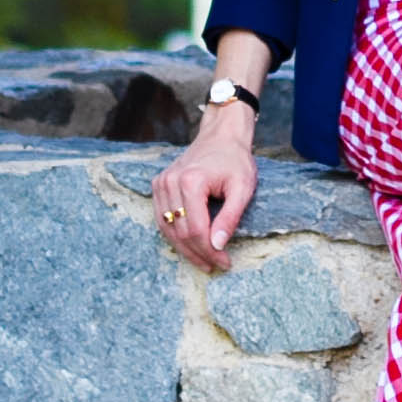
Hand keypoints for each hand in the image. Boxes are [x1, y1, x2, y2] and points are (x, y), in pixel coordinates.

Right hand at [149, 111, 258, 271]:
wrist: (221, 135)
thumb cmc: (235, 160)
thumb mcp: (242, 188)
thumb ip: (230, 218)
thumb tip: (218, 246)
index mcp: (191, 182)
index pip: (196, 230)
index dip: (210, 252)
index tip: (225, 263)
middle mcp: (170, 182)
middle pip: (180, 232)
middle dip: (198, 254)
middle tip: (215, 266)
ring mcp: (161, 183)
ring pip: (168, 228)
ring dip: (184, 249)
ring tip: (203, 261)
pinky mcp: (158, 184)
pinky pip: (162, 218)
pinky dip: (174, 235)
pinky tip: (189, 246)